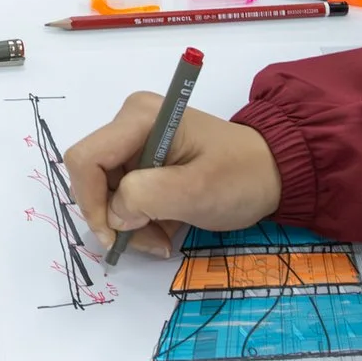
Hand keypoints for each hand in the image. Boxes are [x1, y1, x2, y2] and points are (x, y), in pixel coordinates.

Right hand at [64, 100, 281, 260]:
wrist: (274, 173)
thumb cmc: (241, 176)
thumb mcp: (197, 190)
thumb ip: (147, 198)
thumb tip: (114, 215)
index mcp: (139, 117)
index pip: (87, 159)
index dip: (92, 202)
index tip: (115, 238)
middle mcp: (130, 124)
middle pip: (95, 179)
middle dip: (115, 218)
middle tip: (151, 243)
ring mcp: (137, 143)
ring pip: (107, 194)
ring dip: (130, 225)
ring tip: (162, 241)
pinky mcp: (145, 162)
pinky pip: (124, 197)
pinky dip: (139, 221)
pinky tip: (165, 231)